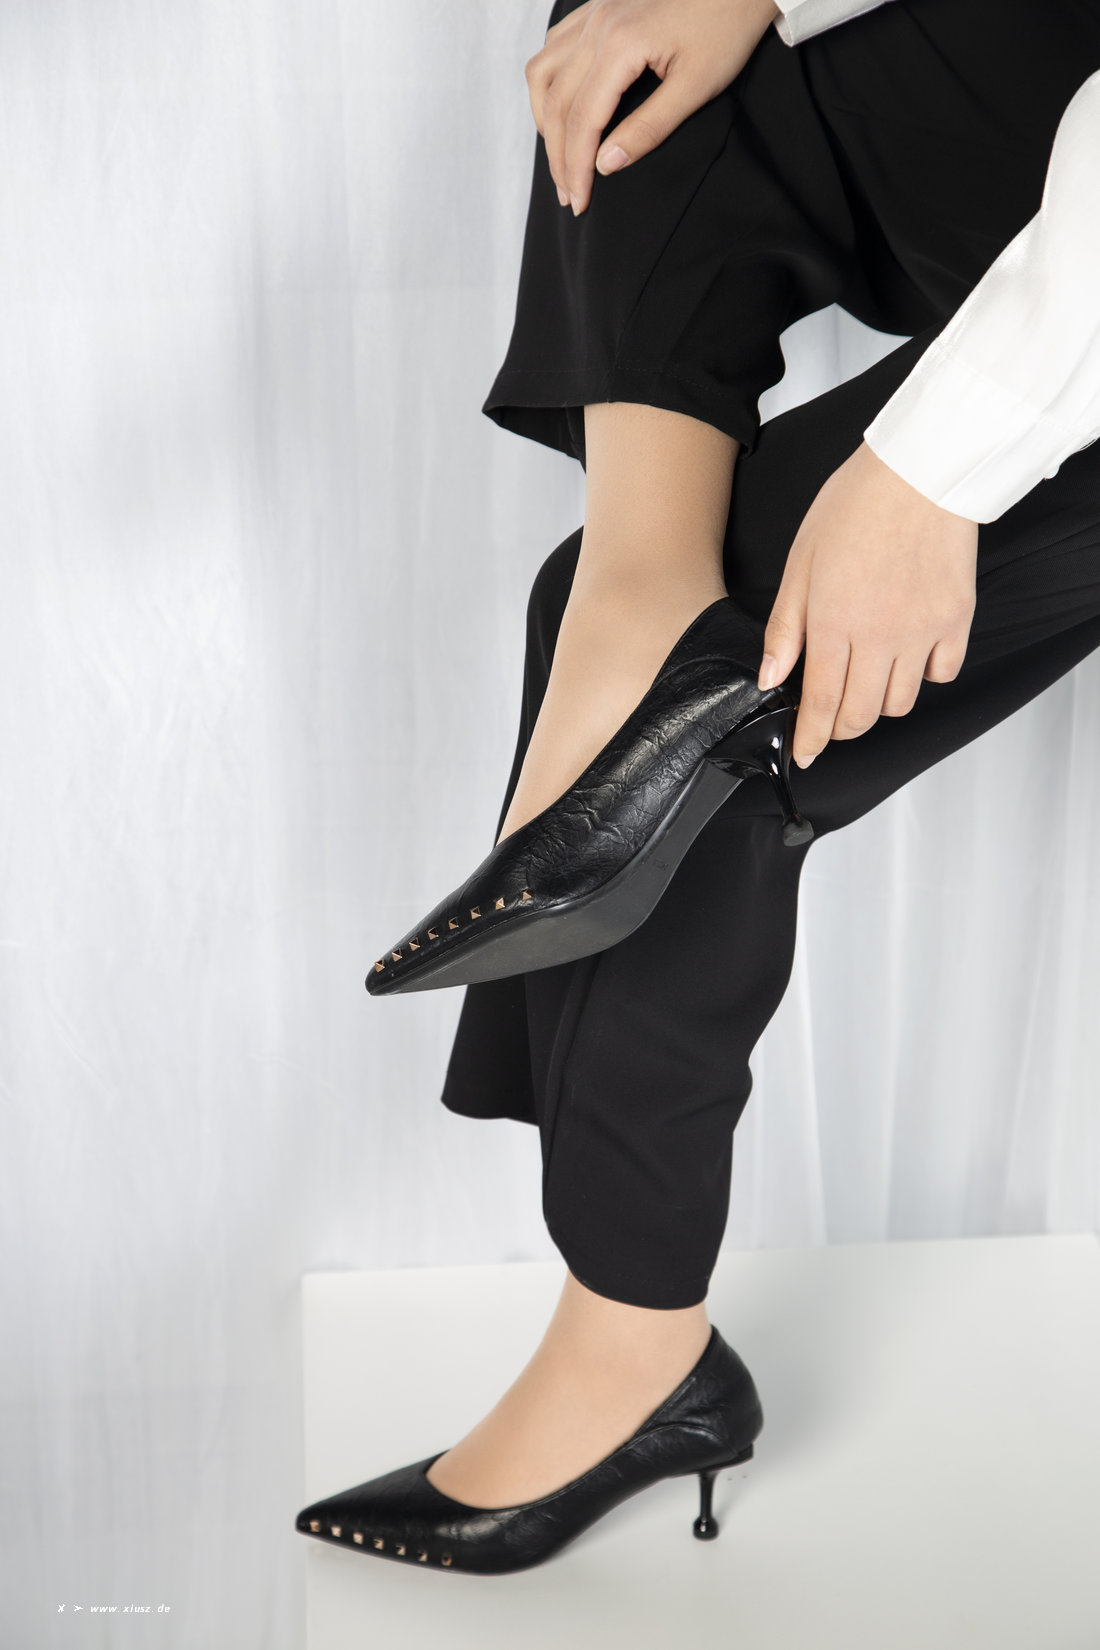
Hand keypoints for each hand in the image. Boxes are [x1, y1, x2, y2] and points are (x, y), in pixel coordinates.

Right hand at [525, 0, 779, 213]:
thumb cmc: (727, 27)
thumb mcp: (695, 87)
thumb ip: (648, 128)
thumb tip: (605, 165)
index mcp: (619, 45)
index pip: (582, 121)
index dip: (576, 168)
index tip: (579, 203)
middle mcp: (597, 25)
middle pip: (556, 101)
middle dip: (557, 155)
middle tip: (568, 194)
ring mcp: (594, 12)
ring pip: (543, 71)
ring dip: (544, 118)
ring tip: (559, 155)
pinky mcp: (599, 6)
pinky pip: (554, 45)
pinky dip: (549, 81)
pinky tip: (561, 105)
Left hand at [758, 442, 978, 766]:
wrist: (920, 471)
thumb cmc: (856, 505)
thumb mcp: (800, 561)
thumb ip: (785, 626)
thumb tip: (769, 677)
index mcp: (835, 623)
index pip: (820, 703)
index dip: (810, 738)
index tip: (804, 752)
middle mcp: (880, 637)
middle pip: (861, 715)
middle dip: (839, 727)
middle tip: (829, 718)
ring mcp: (922, 632)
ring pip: (899, 702)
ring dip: (877, 702)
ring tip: (865, 678)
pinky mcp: (956, 621)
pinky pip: (940, 674)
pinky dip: (922, 675)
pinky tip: (907, 654)